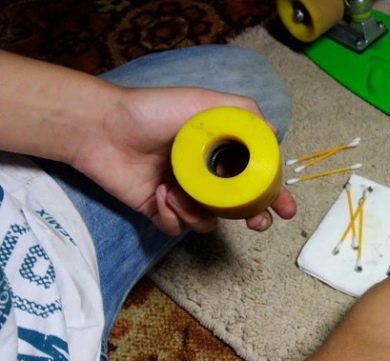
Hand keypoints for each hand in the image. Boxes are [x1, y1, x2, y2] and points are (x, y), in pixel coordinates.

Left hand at [72, 86, 295, 234]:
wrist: (104, 128)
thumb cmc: (155, 111)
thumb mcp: (205, 102)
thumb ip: (243, 113)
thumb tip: (274, 131)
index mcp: (219, 152)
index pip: (253, 177)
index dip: (272, 193)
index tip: (284, 207)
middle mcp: (205, 176)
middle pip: (238, 206)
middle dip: (252, 216)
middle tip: (257, 221)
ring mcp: (183, 194)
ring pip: (208, 220)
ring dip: (197, 211)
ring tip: (177, 192)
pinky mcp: (159, 210)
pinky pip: (178, 227)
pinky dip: (172, 215)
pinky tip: (160, 194)